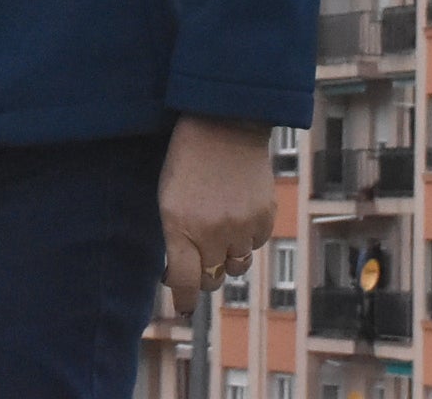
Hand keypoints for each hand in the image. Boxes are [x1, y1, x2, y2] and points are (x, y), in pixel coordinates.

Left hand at [160, 114, 274, 316]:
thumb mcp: (168, 197)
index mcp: (179, 226)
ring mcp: (241, 226)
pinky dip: (247, 238)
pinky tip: (238, 212)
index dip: (184, 299)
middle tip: (199, 259)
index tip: (183, 306)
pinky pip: (255, 245)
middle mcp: (211, 232)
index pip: (185, 282)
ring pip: (236, 266)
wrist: (225, 124)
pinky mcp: (264, 217)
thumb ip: (174, 237)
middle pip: (211, 279)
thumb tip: (180, 274)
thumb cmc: (188, 160)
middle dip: (204, 274)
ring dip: (227, 256)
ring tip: (221, 228)